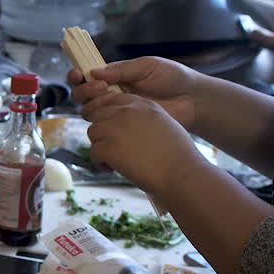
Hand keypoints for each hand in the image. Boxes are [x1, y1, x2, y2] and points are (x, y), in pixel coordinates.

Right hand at [67, 56, 202, 132]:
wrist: (193, 100)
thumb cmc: (174, 78)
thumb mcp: (148, 66)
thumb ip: (121, 69)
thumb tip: (94, 72)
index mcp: (116, 77)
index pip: (88, 76)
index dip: (78, 75)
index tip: (79, 74)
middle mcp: (112, 95)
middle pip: (82, 95)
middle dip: (84, 89)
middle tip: (101, 87)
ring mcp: (117, 112)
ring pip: (88, 111)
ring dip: (91, 103)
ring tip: (109, 97)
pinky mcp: (124, 127)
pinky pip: (104, 126)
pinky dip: (101, 120)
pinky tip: (112, 113)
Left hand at [82, 92, 209, 197]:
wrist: (180, 172)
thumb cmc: (178, 155)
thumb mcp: (164, 125)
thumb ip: (143, 120)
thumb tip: (128, 128)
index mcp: (143, 105)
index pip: (114, 100)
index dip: (109, 115)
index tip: (112, 129)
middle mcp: (126, 112)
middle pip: (98, 114)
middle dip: (102, 130)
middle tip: (111, 146)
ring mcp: (115, 128)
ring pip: (93, 132)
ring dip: (100, 146)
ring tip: (113, 160)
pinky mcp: (108, 147)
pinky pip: (93, 152)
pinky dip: (99, 162)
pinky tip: (112, 169)